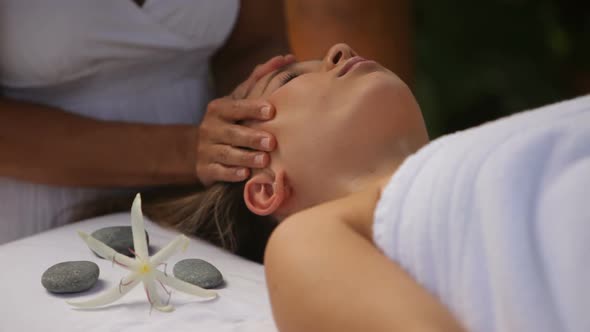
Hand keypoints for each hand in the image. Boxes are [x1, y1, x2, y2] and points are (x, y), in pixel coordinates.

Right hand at [197, 54, 295, 185]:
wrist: (206, 151)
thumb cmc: (233, 122)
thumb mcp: (241, 100)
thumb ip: (260, 80)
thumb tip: (285, 57)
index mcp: (219, 109)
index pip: (235, 107)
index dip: (252, 108)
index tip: (271, 110)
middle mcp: (209, 128)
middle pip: (232, 132)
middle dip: (252, 137)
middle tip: (272, 142)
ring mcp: (205, 150)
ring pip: (226, 154)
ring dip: (246, 156)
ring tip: (264, 160)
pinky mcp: (205, 170)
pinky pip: (218, 172)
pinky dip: (232, 173)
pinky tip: (245, 174)